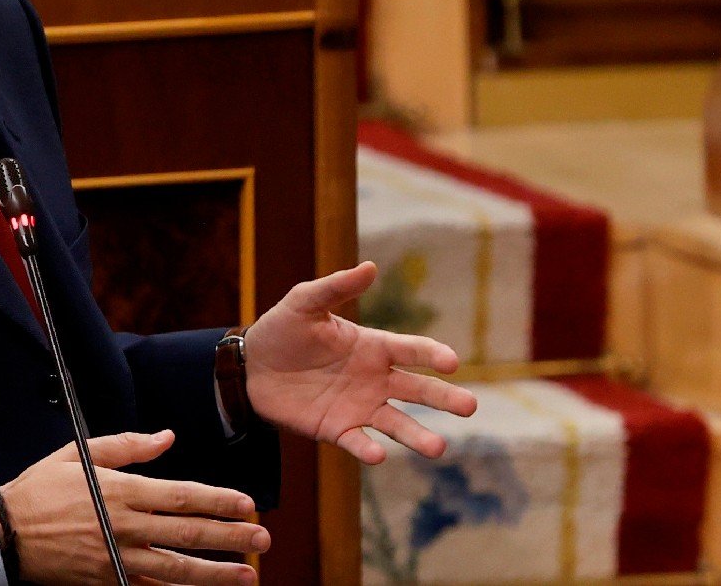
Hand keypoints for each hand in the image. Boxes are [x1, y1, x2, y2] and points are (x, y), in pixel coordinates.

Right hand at [3, 430, 268, 584]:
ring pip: (176, 569)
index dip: (218, 500)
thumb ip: (127, 445)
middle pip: (188, 533)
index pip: (181, 496)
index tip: (247, 503)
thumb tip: (167, 437)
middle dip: (230, 536)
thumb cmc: (41, 488)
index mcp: (121, 491)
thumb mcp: (79, 453)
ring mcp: (117, 558)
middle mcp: (124, 526)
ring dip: (216, 572)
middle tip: (262, 539)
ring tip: (247, 574)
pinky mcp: (108, 580)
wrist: (4, 532)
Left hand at [244, 261, 477, 463]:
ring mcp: (359, 407)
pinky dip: (368, 449)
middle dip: (444, 399)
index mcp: (374, 346)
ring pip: (397, 423)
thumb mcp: (305, 302)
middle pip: (418, 390)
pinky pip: (357, 441)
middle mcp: (375, 379)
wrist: (250, 366)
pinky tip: (377, 454)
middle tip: (470, 407)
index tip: (452, 362)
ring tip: (438, 449)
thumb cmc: (283, 329)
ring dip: (418, 436)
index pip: (412, 350)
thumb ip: (337, 287)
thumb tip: (371, 266)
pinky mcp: (337, 429)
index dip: (433, 355)